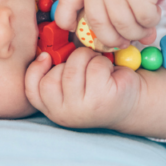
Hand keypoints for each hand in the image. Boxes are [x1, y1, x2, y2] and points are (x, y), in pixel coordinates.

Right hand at [24, 47, 140, 129]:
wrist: (133, 103)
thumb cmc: (99, 88)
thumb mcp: (73, 85)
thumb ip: (57, 73)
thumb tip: (45, 52)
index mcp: (54, 110)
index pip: (32, 90)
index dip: (35, 71)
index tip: (46, 57)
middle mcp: (65, 114)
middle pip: (52, 76)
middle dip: (70, 61)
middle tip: (86, 64)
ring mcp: (83, 109)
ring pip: (74, 66)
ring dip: (88, 58)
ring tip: (98, 67)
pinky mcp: (102, 100)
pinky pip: (95, 66)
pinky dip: (104, 63)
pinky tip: (110, 74)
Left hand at [54, 0, 165, 49]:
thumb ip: (112, 8)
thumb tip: (125, 41)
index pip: (66, 4)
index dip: (66, 21)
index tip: (74, 30)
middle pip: (100, 27)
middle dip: (113, 40)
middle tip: (125, 40)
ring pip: (125, 27)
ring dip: (137, 32)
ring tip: (144, 25)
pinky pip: (145, 19)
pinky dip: (151, 21)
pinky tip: (155, 12)